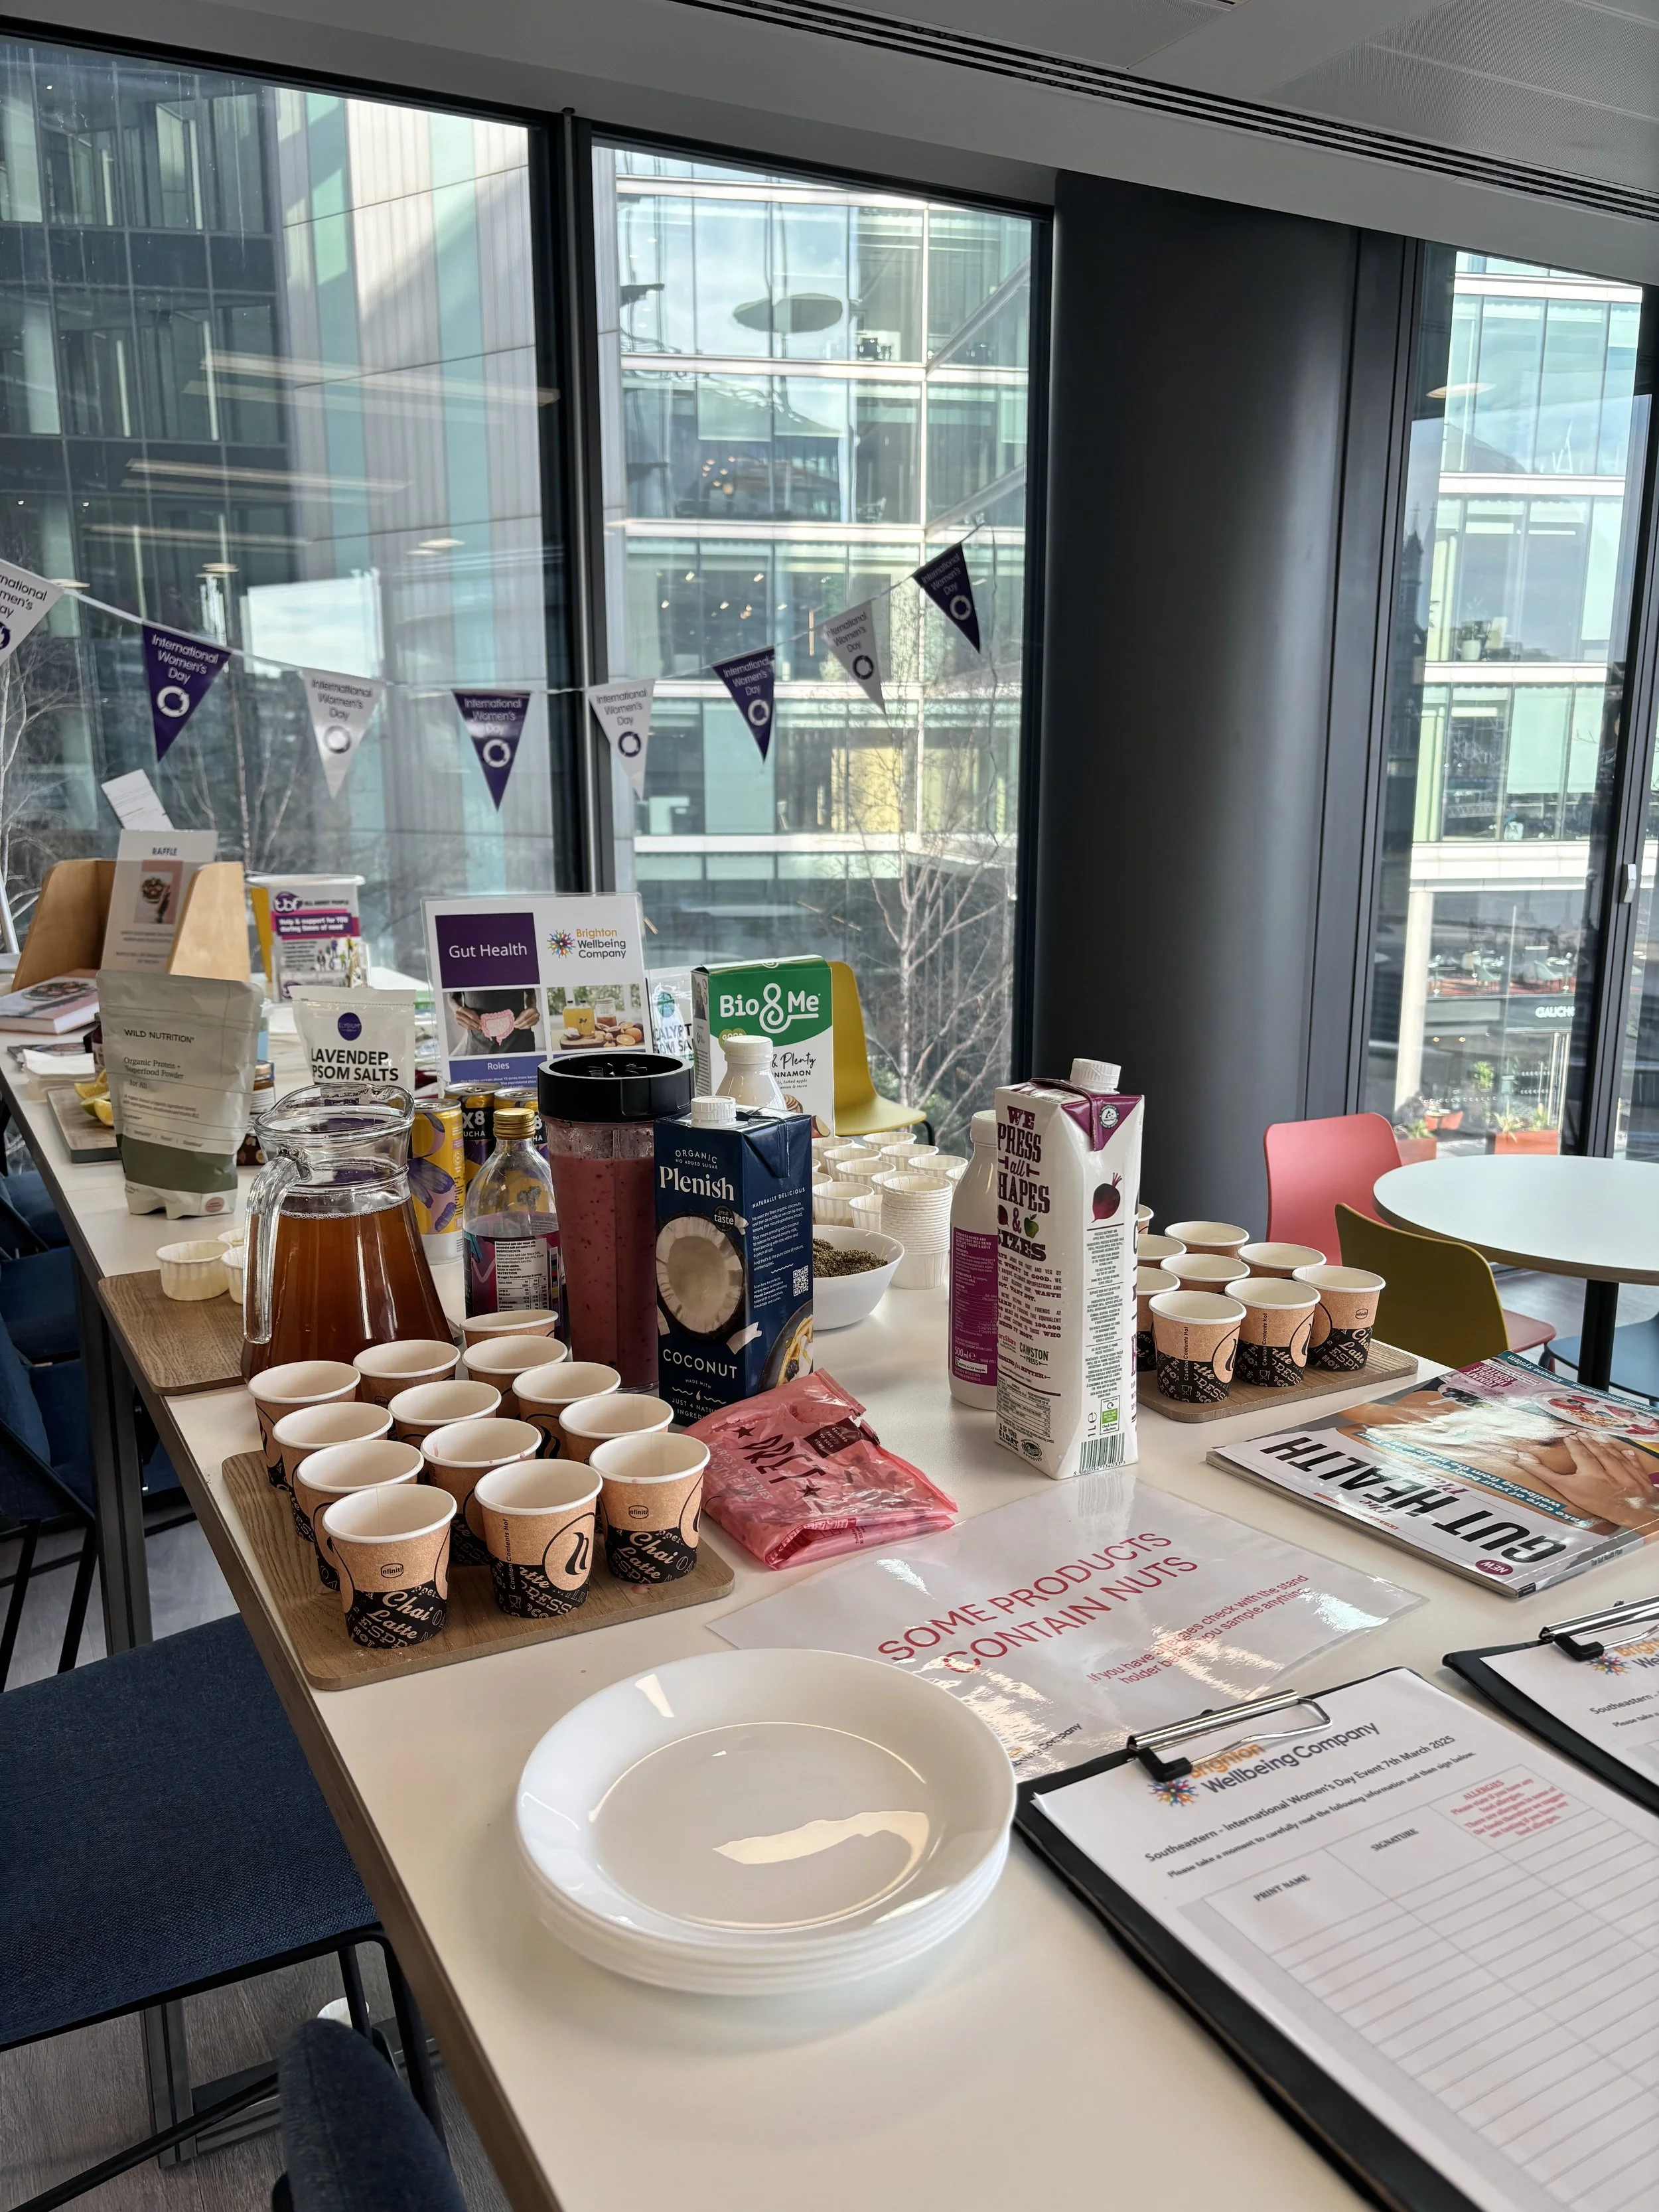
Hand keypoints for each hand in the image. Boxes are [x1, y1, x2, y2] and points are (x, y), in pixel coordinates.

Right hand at [453, 1005, 484, 1035]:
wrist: (455, 1009)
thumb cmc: (465, 1009)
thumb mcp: (469, 1009)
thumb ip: (474, 1014)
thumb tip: (479, 1020)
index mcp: (462, 1009)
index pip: (471, 1015)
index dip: (476, 1019)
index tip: (481, 1022)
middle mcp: (458, 1014)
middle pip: (469, 1021)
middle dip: (475, 1024)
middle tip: (480, 1026)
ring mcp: (457, 1019)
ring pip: (467, 1025)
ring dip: (473, 1027)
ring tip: (478, 1028)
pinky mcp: (457, 1023)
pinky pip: (465, 1027)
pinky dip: (470, 1028)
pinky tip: (474, 1028)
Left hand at [514, 1004, 539, 1030]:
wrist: (533, 1009)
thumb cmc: (528, 1009)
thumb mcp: (523, 1011)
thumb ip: (520, 1017)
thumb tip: (515, 1022)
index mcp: (532, 1010)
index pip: (524, 1017)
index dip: (519, 1021)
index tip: (514, 1023)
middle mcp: (535, 1015)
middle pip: (526, 1022)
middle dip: (520, 1025)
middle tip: (515, 1026)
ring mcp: (536, 1019)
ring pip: (528, 1025)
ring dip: (522, 1027)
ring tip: (518, 1027)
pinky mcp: (536, 1023)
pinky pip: (529, 1026)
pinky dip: (525, 1027)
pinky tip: (521, 1027)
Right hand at [1511, 1434, 1658, 1528]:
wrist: (1635, 1516)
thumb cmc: (1599, 1506)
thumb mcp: (1566, 1490)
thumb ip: (1545, 1474)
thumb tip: (1522, 1458)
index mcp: (1589, 1472)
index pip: (1579, 1454)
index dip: (1573, 1444)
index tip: (1568, 1436)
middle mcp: (1608, 1469)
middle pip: (1596, 1452)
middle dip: (1588, 1442)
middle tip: (1581, 1434)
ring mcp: (1626, 1473)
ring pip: (1613, 1455)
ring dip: (1605, 1445)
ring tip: (1597, 1437)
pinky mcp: (1639, 1479)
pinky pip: (1634, 1465)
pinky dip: (1629, 1458)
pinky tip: (1626, 1451)